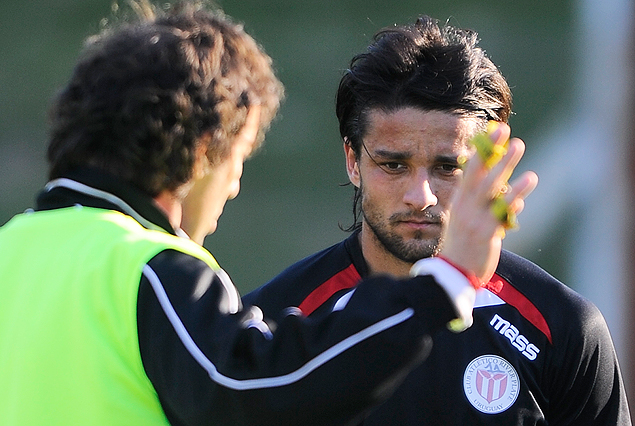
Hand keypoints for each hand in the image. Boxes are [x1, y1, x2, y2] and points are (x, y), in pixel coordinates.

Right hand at [439, 122, 537, 283]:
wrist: (453, 273)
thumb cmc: (463, 246)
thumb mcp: (467, 221)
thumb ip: (485, 205)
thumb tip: (508, 193)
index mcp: (459, 202)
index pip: (469, 172)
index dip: (480, 152)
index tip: (491, 133)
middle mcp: (465, 207)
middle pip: (480, 173)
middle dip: (491, 151)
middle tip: (504, 130)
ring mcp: (475, 218)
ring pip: (492, 186)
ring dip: (505, 165)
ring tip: (518, 146)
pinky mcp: (487, 232)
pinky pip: (503, 209)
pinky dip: (516, 194)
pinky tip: (529, 178)